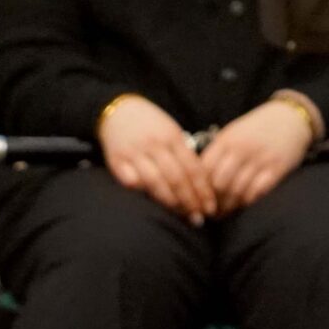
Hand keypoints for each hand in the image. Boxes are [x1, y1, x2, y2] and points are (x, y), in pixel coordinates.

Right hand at [98, 96, 212, 224]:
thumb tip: (201, 183)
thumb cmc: (149, 124)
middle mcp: (155, 145)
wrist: (118, 111)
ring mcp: (136, 153)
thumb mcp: (171, 131)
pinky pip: (131, 181)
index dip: (203, 189)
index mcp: (173, 137)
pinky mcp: (117, 161)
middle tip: (199, 217)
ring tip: (180, 215)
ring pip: (156, 181)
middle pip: (177, 177)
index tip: (211, 206)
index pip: (192, 167)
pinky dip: (142, 193)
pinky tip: (151, 205)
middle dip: (190, 200)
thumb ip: (183, 153)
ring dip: (170, 201)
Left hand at [199, 97, 316, 214]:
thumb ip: (218, 151)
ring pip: (237, 191)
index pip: (205, 168)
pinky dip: (248, 200)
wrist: (291, 117)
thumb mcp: (234, 132)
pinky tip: (244, 202)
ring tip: (225, 211)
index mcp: (227, 139)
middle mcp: (242, 149)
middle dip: (214, 199)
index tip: (199, 198)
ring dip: (229, 205)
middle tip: (212, 210)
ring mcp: (260, 159)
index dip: (199, 187)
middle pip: (219, 183)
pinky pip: (257, 191)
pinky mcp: (277, 168)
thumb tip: (201, 179)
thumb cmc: (258, 127)